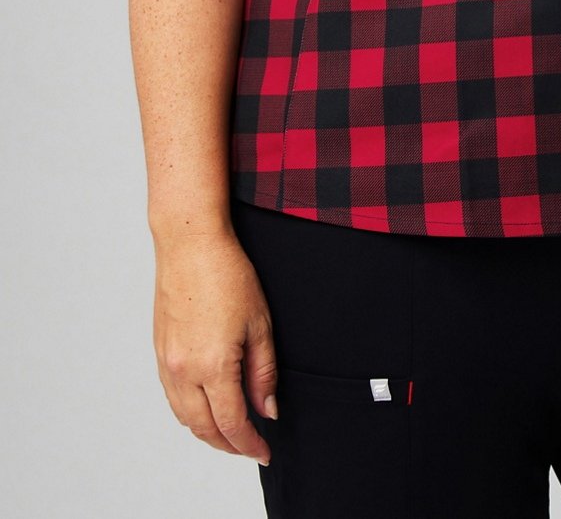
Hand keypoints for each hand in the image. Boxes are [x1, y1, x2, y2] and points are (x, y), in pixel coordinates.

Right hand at [152, 228, 278, 463]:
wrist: (189, 244)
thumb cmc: (228, 275)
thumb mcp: (260, 323)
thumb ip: (263, 372)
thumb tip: (266, 409)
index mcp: (212, 365)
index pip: (231, 423)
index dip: (249, 443)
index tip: (264, 451)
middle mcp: (183, 370)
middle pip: (204, 428)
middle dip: (228, 445)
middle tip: (250, 447)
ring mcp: (167, 362)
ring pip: (184, 416)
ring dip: (207, 431)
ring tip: (230, 432)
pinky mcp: (159, 351)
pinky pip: (172, 397)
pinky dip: (189, 411)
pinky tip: (206, 406)